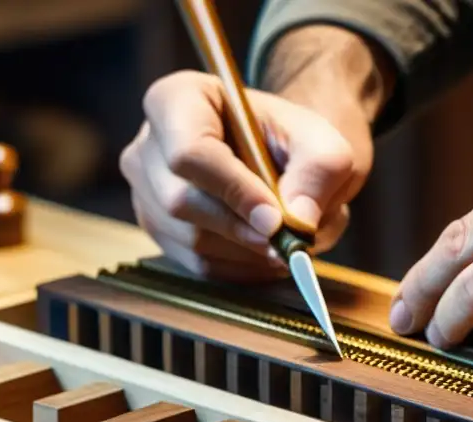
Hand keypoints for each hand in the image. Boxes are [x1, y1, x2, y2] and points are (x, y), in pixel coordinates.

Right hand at [119, 70, 370, 280]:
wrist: (286, 161)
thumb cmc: (298, 143)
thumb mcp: (324, 145)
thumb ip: (319, 173)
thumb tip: (298, 221)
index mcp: (178, 101)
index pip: (189, 151)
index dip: (233, 190)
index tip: (276, 218)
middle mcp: (148, 147)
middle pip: (182, 202)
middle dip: (244, 229)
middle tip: (292, 241)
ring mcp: (148, 194)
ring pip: (192, 240)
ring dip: (251, 251)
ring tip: (290, 238)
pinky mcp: (163, 235)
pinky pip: (200, 265)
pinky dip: (244, 268)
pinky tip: (271, 253)